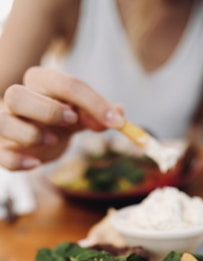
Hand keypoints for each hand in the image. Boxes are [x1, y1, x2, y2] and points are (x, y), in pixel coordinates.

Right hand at [0, 67, 124, 169]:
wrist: (32, 140)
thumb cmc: (55, 123)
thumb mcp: (78, 117)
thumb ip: (95, 115)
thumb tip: (119, 112)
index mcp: (40, 84)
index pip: (62, 83)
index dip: (92, 101)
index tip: (116, 121)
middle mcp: (17, 100)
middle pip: (18, 95)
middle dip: (48, 110)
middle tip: (72, 122)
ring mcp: (5, 124)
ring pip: (2, 122)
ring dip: (29, 133)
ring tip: (52, 141)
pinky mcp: (1, 148)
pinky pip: (1, 154)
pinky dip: (17, 161)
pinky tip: (35, 164)